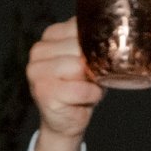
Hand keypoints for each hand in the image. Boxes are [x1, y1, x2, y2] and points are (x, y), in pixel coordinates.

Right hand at [28, 20, 105, 150]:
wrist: (66, 122)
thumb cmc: (80, 90)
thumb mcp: (88, 62)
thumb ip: (93, 45)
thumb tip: (113, 34)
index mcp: (49, 37)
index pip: (78, 28)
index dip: (95, 44)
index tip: (96, 59)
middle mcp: (38, 51)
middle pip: (78, 47)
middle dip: (93, 64)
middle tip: (93, 78)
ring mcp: (37, 71)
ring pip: (78, 66)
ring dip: (93, 81)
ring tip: (89, 88)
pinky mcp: (44, 91)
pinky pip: (80, 89)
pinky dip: (91, 95)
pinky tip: (88, 98)